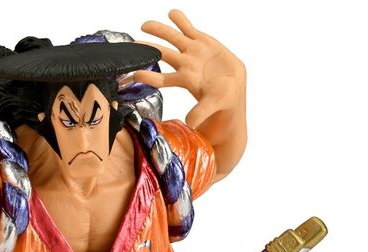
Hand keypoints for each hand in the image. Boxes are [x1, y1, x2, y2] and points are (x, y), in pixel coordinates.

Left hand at [134, 9, 245, 130]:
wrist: (233, 88)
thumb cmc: (220, 99)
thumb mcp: (211, 105)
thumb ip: (200, 111)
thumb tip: (190, 121)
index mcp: (185, 79)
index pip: (162, 79)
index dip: (149, 76)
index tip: (135, 74)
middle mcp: (185, 64)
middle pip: (163, 54)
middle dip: (148, 49)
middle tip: (134, 44)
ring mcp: (193, 51)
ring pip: (173, 38)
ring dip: (160, 30)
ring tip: (145, 25)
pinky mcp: (202, 41)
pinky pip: (189, 28)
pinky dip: (181, 20)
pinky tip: (172, 13)